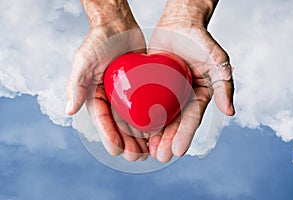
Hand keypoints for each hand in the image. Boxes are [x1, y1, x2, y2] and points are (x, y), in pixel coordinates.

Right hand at [65, 0, 148, 160]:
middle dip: (127, 143)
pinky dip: (151, 121)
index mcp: (95, 96)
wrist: (119, 25)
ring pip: (134, 122)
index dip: (109, 138)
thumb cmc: (99, 41)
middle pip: (119, 126)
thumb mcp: (84, 61)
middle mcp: (111, 99)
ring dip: (140, 138)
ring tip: (149, 151)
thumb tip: (69, 111)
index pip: (102, 122)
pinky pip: (146, 108)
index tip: (118, 151)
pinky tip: (159, 132)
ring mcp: (126, 95)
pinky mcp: (141, 89)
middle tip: (137, 156)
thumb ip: (76, 84)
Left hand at [148, 0, 234, 161]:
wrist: (178, 24)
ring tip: (148, 151)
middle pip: (176, 124)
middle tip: (160, 157)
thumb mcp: (216, 59)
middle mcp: (183, 97)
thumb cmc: (199, 40)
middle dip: (169, 141)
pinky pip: (147, 104)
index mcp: (199, 95)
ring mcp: (168, 93)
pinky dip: (143, 118)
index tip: (178, 151)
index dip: (186, 135)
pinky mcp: (153, 87)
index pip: (192, 119)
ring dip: (156, 136)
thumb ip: (224, 83)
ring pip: (161, 119)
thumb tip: (230, 111)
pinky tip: (136, 131)